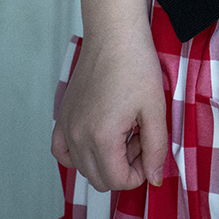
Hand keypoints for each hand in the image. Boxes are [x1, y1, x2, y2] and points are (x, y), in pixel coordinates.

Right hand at [49, 26, 169, 189]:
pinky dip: (77, 154)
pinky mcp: (61, 117)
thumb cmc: (137, 67)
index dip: (140, 174)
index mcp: (101, 137)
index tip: (149, 148)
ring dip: (105, 160)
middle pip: (100, 180)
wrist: (114, 36)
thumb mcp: (156, 109)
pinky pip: (61, 152)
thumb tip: (155, 179)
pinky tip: (95, 138)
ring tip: (123, 131)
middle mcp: (77, 137)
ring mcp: (66, 127)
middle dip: (124, 167)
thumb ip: (156, 149)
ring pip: (83, 169)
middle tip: (138, 137)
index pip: (118, 181)